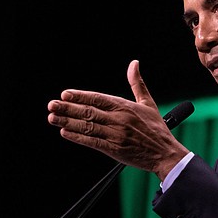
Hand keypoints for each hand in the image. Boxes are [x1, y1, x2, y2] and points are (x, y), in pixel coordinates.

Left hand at [47, 60, 188, 179]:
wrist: (165, 154)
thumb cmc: (156, 129)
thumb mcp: (148, 103)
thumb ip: (137, 84)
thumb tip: (134, 63)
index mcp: (125, 106)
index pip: (98, 98)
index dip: (80, 96)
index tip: (65, 94)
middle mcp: (119, 119)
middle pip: (89, 112)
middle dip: (68, 108)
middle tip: (52, 105)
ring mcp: (116, 135)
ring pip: (87, 127)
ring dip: (68, 122)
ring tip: (53, 118)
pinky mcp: (114, 150)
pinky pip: (92, 142)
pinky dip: (78, 137)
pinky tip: (65, 133)